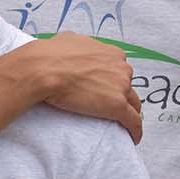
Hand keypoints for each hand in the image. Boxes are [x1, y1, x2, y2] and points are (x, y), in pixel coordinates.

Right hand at [25, 33, 141, 142]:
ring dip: (130, 112)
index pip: (120, 70)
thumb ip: (82, 45)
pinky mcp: (117, 106)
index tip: (109, 89)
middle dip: (121, 95)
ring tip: (124, 124)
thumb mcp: (70, 40)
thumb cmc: (52, 55)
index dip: (115, 80)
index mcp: (112, 53)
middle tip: (110, 105)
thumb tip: (76, 46)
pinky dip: (135, 130)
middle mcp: (121, 67)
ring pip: (133, 103)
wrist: (44, 69)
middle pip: (128, 85)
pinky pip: (133, 121)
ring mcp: (121, 86)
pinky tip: (133, 138)